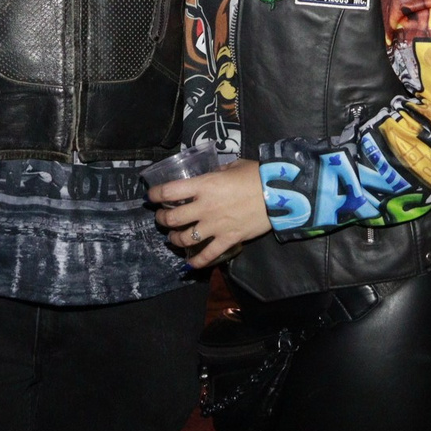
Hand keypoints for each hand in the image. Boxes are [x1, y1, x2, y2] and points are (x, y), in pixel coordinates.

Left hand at [151, 159, 271, 269]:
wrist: (279, 194)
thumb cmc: (256, 175)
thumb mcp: (232, 166)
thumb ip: (216, 173)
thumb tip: (210, 177)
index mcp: (203, 185)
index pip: (169, 192)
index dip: (155, 195)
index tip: (151, 197)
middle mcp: (204, 207)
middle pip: (172, 218)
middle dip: (162, 219)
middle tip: (162, 218)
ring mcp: (215, 226)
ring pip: (185, 238)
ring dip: (174, 239)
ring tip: (173, 238)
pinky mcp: (228, 240)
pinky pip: (208, 255)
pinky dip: (196, 262)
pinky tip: (189, 264)